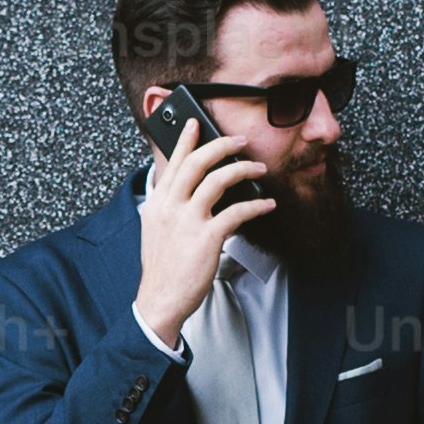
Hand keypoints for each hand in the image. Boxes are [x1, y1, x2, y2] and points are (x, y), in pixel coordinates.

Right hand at [129, 103, 275, 348]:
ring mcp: (188, 221)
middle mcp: (170, 207)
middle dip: (222, 146)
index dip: (186, 141)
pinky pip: (237, 212)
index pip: (173, 163)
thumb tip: (192, 191)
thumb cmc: (163, 268)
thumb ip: (169, 208)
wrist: (160, 300)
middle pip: (197, 163)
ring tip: (260, 169)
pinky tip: (266, 205)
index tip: (195, 124)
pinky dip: (256, 205)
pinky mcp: (207, 237)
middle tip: (241, 141)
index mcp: (157, 203)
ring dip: (244, 170)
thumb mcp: (156, 230)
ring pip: (218, 180)